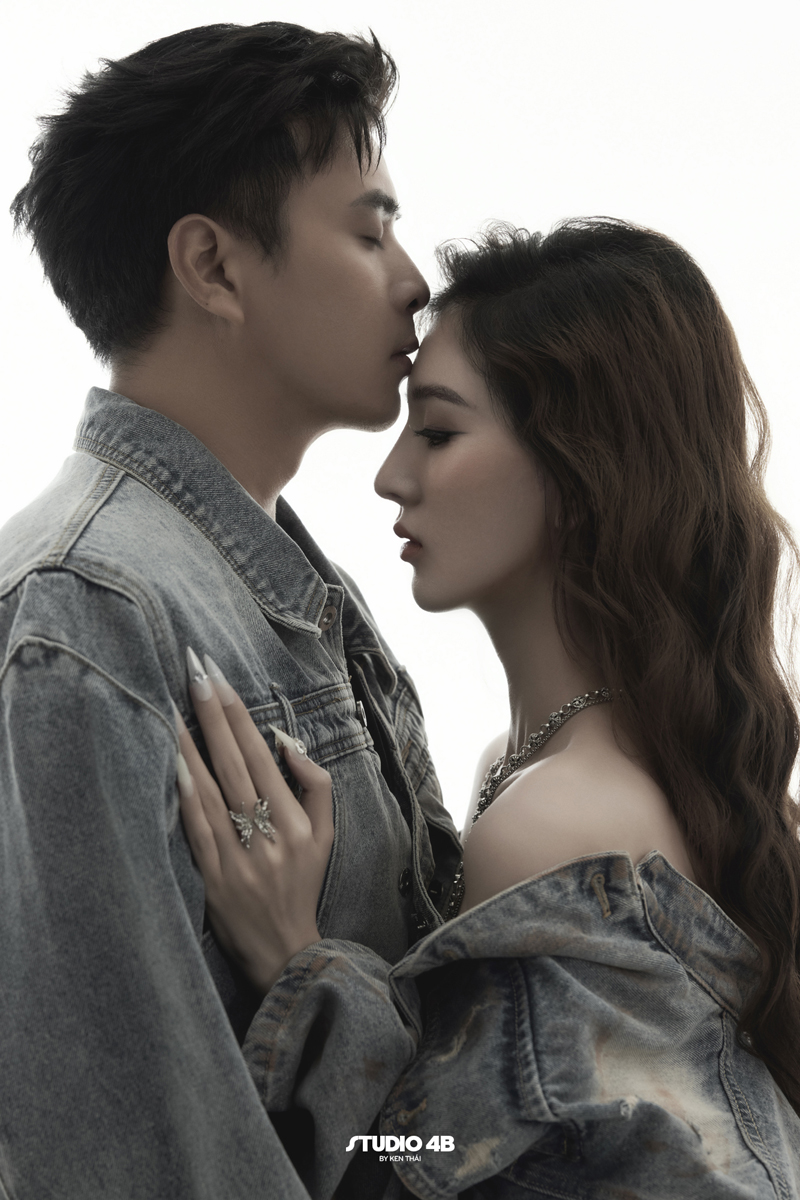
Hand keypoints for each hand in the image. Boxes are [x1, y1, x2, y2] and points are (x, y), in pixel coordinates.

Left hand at [174, 650, 333, 994]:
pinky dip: (184, 794)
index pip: (263, 756)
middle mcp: (269, 837)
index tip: (219, 678)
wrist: (285, 951)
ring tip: (173, 706)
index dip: (240, 715)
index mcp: (298, 823)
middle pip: (236, 764)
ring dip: (191, 746)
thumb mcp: (327, 835)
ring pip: (211, 792)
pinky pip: (195, 829)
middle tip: (194, 671)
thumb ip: (315, 785)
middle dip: (214, 714)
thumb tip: (285, 742)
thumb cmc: (303, 883)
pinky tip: (172, 764)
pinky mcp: (213, 879)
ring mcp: (239, 859)